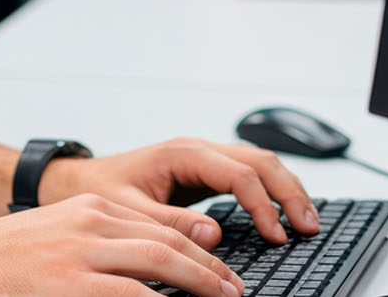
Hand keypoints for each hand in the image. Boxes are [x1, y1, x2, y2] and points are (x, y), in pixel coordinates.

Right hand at [0, 193, 246, 296]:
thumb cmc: (0, 264)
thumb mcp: (55, 242)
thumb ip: (99, 249)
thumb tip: (146, 277)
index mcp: (89, 211)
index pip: (161, 226)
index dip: (200, 250)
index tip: (222, 272)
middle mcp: (89, 225)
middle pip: (168, 242)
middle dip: (210, 270)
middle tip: (235, 293)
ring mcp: (78, 255)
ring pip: (159, 265)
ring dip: (200, 286)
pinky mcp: (68, 285)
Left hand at [41, 138, 319, 246]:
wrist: (78, 180)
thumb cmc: (99, 191)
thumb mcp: (128, 210)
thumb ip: (168, 222)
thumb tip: (214, 233)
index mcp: (181, 153)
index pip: (238, 173)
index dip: (262, 205)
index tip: (276, 237)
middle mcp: (196, 150)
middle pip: (259, 160)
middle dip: (289, 191)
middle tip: (309, 227)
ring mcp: (202, 158)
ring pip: (258, 163)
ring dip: (286, 189)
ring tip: (307, 222)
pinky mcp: (203, 172)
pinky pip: (247, 175)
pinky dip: (270, 191)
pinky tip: (282, 214)